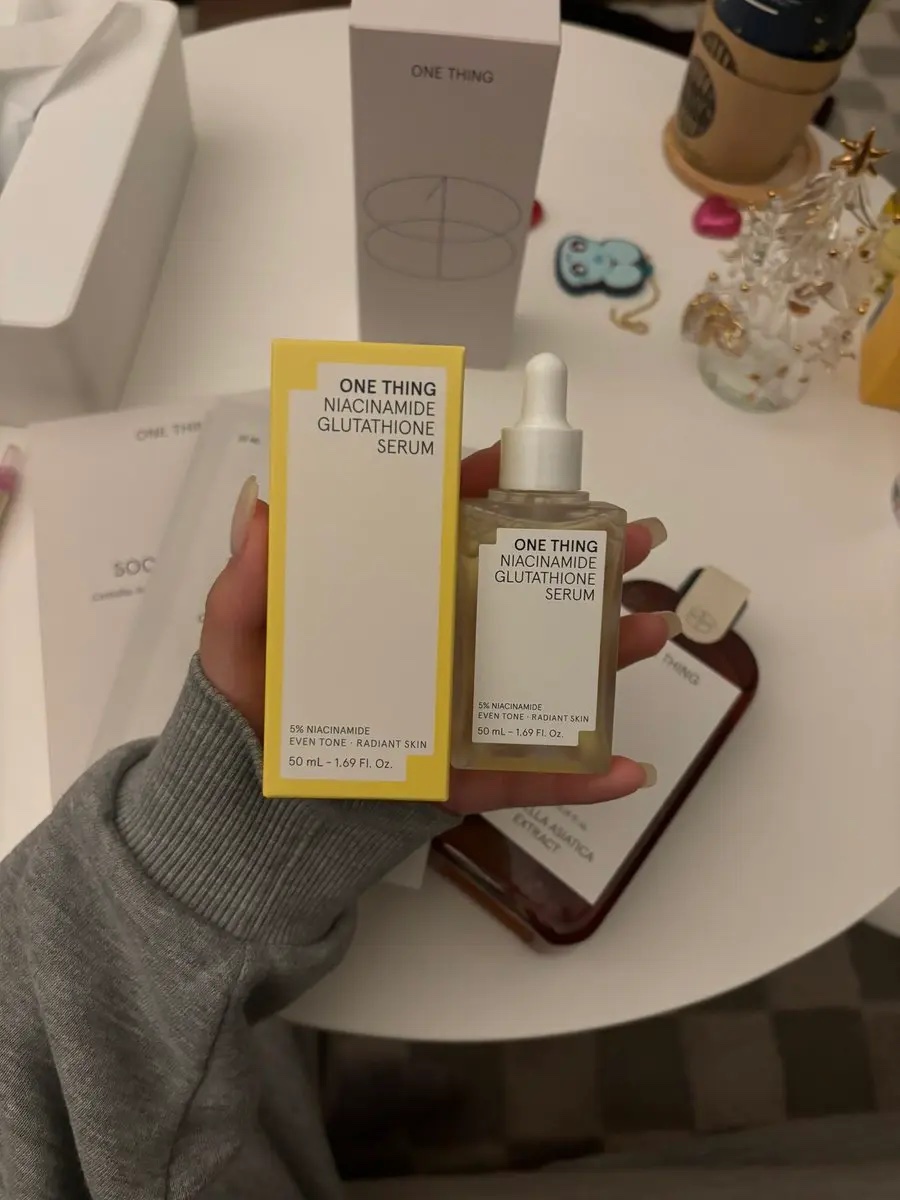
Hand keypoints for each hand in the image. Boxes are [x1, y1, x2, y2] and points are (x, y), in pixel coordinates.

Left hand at [200, 444, 677, 815]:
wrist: (251, 802)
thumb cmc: (248, 706)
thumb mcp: (234, 636)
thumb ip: (244, 581)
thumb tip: (265, 507)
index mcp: (398, 595)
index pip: (451, 529)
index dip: (493, 489)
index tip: (534, 463)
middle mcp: (443, 641)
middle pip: (522, 592)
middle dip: (586, 560)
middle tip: (639, 534)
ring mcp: (461, 707)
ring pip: (545, 672)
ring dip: (606, 652)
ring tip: (651, 627)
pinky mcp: (465, 774)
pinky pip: (528, 775)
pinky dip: (580, 778)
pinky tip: (628, 768)